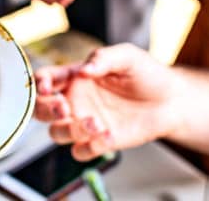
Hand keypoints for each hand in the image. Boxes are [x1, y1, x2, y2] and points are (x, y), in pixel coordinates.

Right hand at [34, 44, 181, 160]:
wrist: (171, 101)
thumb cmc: (146, 74)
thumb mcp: (127, 57)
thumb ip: (104, 58)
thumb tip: (85, 69)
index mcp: (72, 77)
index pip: (43, 79)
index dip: (38, 83)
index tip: (48, 86)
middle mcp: (73, 100)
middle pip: (40, 109)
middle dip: (46, 110)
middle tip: (64, 108)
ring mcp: (83, 122)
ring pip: (56, 133)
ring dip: (69, 130)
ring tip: (95, 124)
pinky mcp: (98, 141)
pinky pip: (80, 151)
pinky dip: (89, 148)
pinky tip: (108, 136)